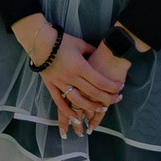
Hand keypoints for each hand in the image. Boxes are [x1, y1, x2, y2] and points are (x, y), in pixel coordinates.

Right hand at [15, 14, 124, 135]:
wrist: (39, 40)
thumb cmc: (61, 41)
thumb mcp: (80, 44)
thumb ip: (92, 52)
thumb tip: (102, 57)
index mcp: (80, 66)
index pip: (100, 81)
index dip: (113, 86)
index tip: (121, 87)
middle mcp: (71, 77)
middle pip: (93, 92)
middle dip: (108, 98)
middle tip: (117, 99)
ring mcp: (60, 82)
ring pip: (78, 100)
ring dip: (91, 107)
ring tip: (102, 110)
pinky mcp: (51, 85)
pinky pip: (59, 101)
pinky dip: (67, 112)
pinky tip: (76, 119)